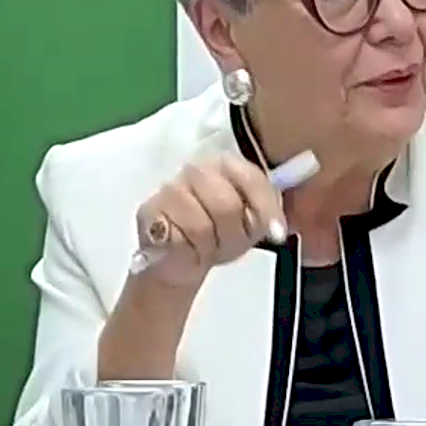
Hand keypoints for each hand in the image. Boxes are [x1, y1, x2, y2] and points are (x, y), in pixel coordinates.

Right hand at [132, 152, 284, 287]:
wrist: (183, 260)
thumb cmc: (220, 236)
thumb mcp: (252, 226)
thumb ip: (266, 216)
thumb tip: (276, 229)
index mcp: (226, 165)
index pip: (251, 178)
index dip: (264, 207)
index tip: (274, 233)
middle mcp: (196, 169)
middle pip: (226, 204)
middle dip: (232, 234)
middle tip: (228, 244)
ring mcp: (170, 188)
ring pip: (201, 225)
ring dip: (210, 246)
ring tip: (206, 247)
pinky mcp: (149, 211)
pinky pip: (177, 237)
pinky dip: (189, 251)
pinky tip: (187, 249)